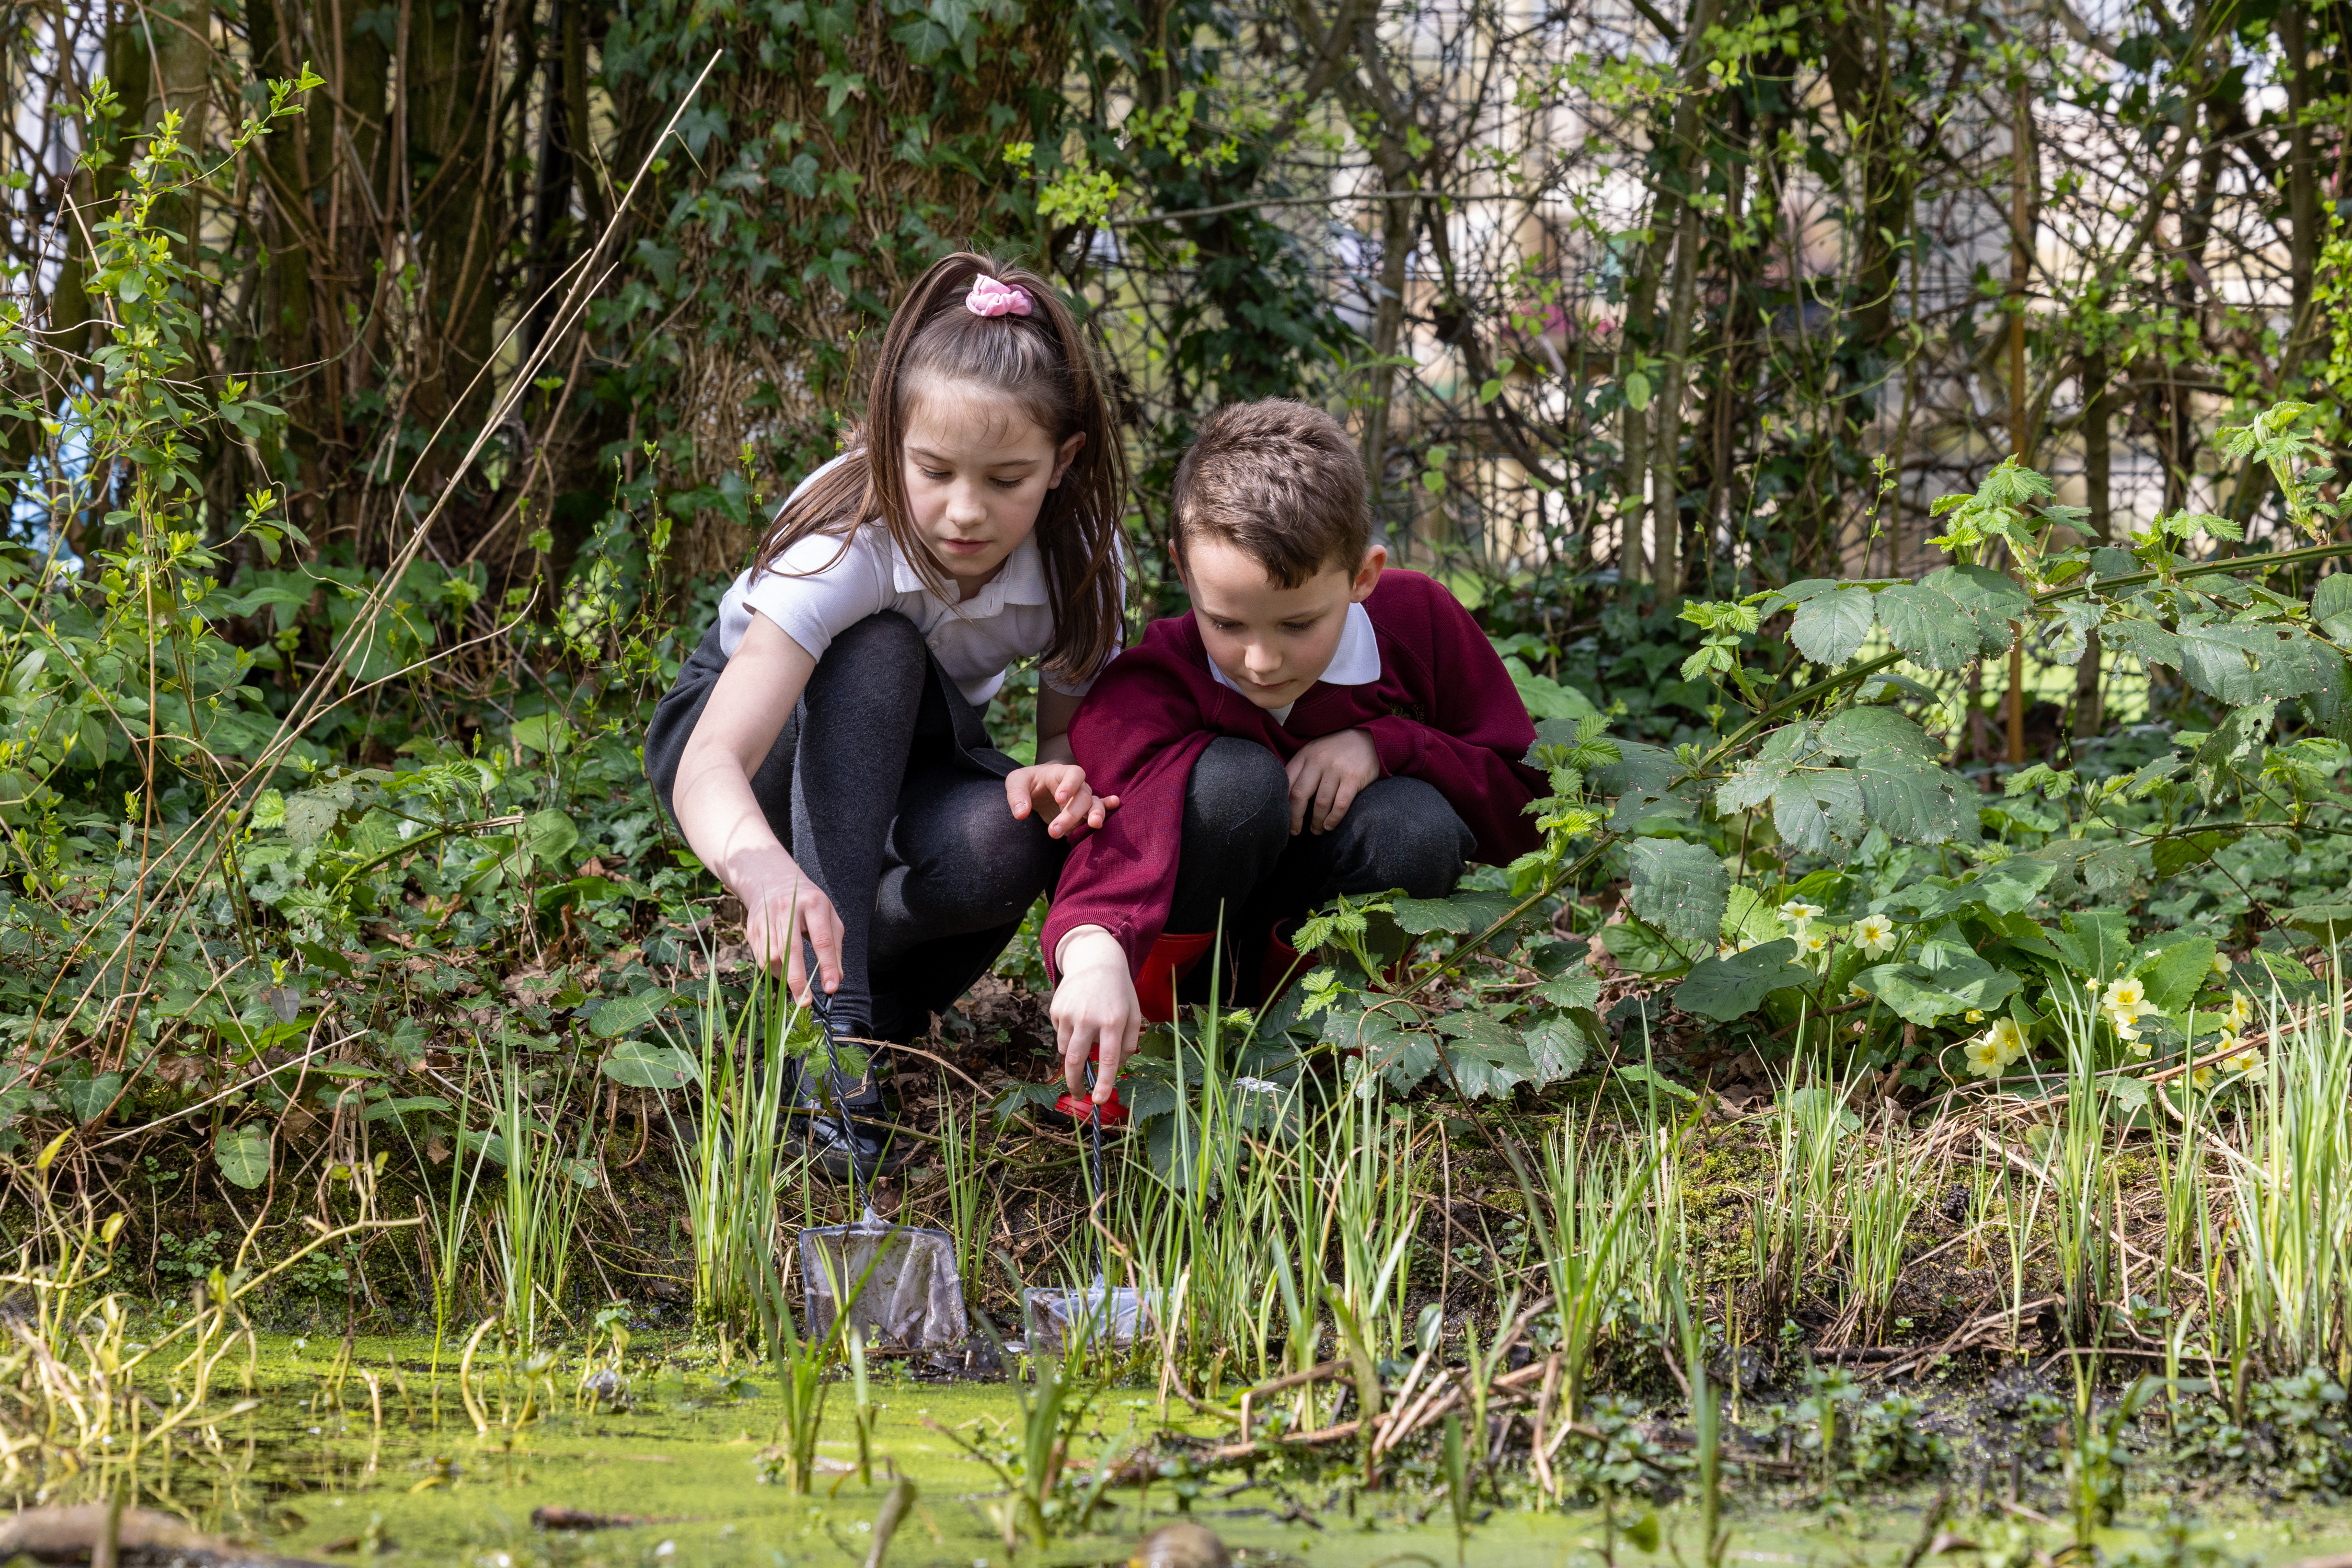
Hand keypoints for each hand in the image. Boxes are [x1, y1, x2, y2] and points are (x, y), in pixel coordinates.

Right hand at [729, 844, 844, 1005]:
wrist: (773, 881)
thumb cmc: (808, 903)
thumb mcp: (829, 916)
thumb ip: (834, 945)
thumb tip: (837, 978)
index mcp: (813, 904)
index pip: (822, 940)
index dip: (828, 966)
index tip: (831, 989)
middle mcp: (787, 910)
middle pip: (791, 950)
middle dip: (798, 980)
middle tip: (806, 1002)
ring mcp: (766, 919)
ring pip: (773, 957)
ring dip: (785, 977)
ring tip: (796, 984)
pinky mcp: (752, 928)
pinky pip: (762, 958)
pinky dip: (774, 970)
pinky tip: (783, 970)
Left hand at [1007, 762, 1118, 838]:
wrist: (1038, 788)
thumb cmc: (1028, 782)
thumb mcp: (1016, 782)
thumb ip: (1017, 795)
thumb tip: (1021, 814)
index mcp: (1062, 773)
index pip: (1074, 774)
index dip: (1070, 785)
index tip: (1059, 798)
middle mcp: (1077, 785)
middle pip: (1082, 796)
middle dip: (1071, 814)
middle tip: (1053, 831)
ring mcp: (1083, 799)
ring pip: (1094, 806)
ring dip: (1094, 815)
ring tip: (1093, 825)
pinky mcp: (1085, 814)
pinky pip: (1100, 810)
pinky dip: (1109, 809)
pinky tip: (1115, 807)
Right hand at [1050, 927, 1143, 1103]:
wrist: (1096, 960)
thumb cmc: (1118, 992)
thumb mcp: (1134, 1013)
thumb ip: (1128, 1043)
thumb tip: (1116, 1067)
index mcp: (1113, 1020)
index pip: (1108, 1059)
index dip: (1102, 1083)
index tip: (1097, 1100)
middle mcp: (1088, 1017)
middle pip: (1076, 1061)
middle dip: (1074, 1083)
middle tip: (1078, 1094)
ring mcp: (1069, 1013)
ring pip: (1065, 1050)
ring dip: (1074, 1054)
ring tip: (1086, 1037)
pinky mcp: (1056, 1009)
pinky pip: (1060, 1034)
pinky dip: (1068, 1035)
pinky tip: (1078, 1018)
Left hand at [1285, 728, 1380, 834]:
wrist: (1370, 738)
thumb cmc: (1338, 750)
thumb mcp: (1316, 752)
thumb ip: (1302, 769)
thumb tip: (1287, 797)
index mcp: (1305, 754)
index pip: (1286, 782)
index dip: (1282, 804)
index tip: (1282, 818)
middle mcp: (1318, 760)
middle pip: (1299, 795)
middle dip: (1295, 817)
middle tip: (1295, 831)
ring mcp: (1336, 768)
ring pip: (1320, 803)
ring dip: (1316, 822)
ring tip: (1316, 830)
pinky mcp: (1353, 777)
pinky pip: (1340, 804)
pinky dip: (1333, 819)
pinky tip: (1329, 826)